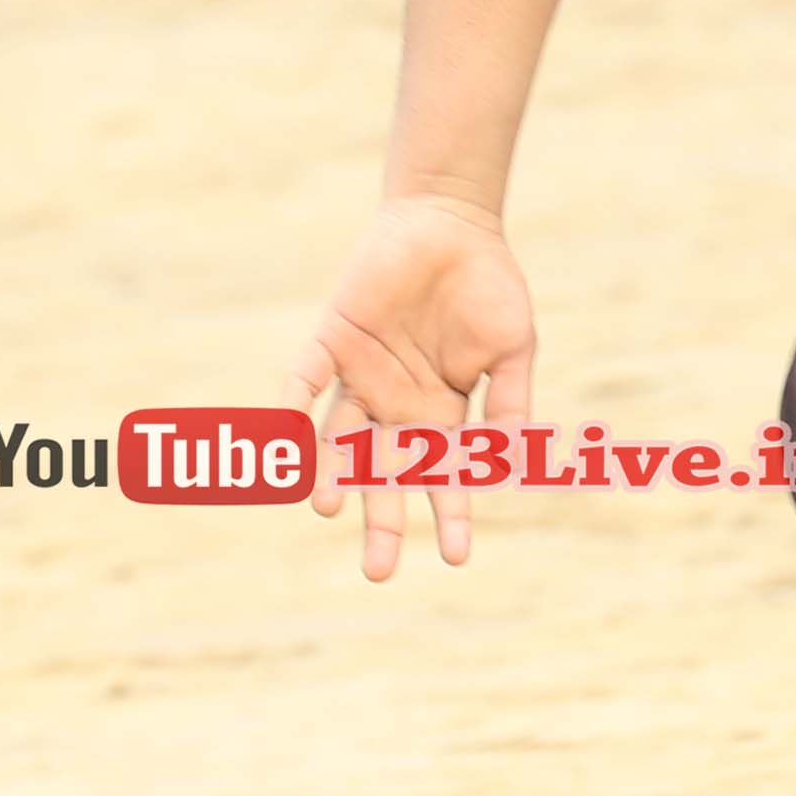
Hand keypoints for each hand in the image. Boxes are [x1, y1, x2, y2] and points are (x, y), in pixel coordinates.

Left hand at [295, 194, 537, 580]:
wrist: (451, 223)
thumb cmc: (489, 286)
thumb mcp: (512, 352)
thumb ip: (508, 406)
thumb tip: (505, 467)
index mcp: (438, 413)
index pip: (440, 478)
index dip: (447, 516)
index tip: (454, 558)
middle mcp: (394, 405)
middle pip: (382, 476)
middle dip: (381, 522)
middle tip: (377, 571)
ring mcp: (359, 376)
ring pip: (337, 439)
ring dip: (330, 473)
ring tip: (328, 508)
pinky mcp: (331, 341)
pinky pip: (304, 379)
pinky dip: (292, 408)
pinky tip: (283, 437)